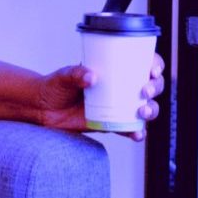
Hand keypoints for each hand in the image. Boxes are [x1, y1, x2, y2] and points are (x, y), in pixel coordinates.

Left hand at [25, 57, 166, 141]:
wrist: (42, 109)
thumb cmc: (54, 86)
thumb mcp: (63, 76)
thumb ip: (75, 74)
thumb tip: (91, 77)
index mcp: (114, 68)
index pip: (141, 62)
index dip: (154, 64)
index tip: (152, 69)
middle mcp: (121, 86)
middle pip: (151, 85)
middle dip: (155, 87)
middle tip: (145, 90)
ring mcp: (119, 106)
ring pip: (145, 107)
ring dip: (151, 110)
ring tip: (142, 112)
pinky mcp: (112, 123)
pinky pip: (130, 128)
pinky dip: (136, 132)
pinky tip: (137, 135)